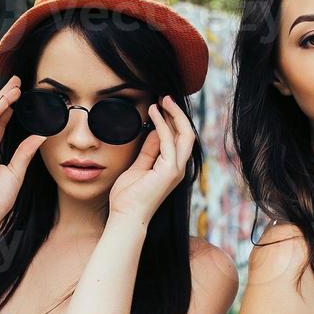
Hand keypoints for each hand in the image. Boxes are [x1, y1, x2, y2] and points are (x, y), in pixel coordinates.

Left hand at [108, 95, 193, 223]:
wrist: (126, 216)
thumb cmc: (128, 197)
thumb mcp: (138, 167)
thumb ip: (148, 151)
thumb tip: (153, 132)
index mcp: (172, 168)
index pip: (179, 139)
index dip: (173, 121)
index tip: (161, 105)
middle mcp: (178, 168)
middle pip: (187, 134)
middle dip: (178, 114)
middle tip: (166, 97)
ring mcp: (176, 169)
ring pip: (184, 134)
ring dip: (173, 114)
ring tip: (162, 100)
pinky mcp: (170, 170)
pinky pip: (168, 140)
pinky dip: (162, 124)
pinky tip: (153, 113)